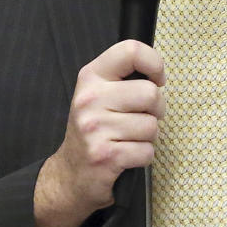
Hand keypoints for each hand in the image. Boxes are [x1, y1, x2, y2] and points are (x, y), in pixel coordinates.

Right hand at [32, 40, 164, 226]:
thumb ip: (124, 77)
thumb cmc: (94, 130)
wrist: (69, 175)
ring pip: (151, 125)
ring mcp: (95, 128)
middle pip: (150, 93)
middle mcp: (90, 99)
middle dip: (156, 109)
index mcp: (91, 77)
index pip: (129, 51)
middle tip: (142, 117)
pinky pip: (146, 151)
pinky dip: (143, 156)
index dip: (154, 63)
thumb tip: (157, 72)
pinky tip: (126, 156)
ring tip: (129, 138)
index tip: (157, 79)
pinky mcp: (104, 156)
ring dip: (148, 136)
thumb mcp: (100, 93)